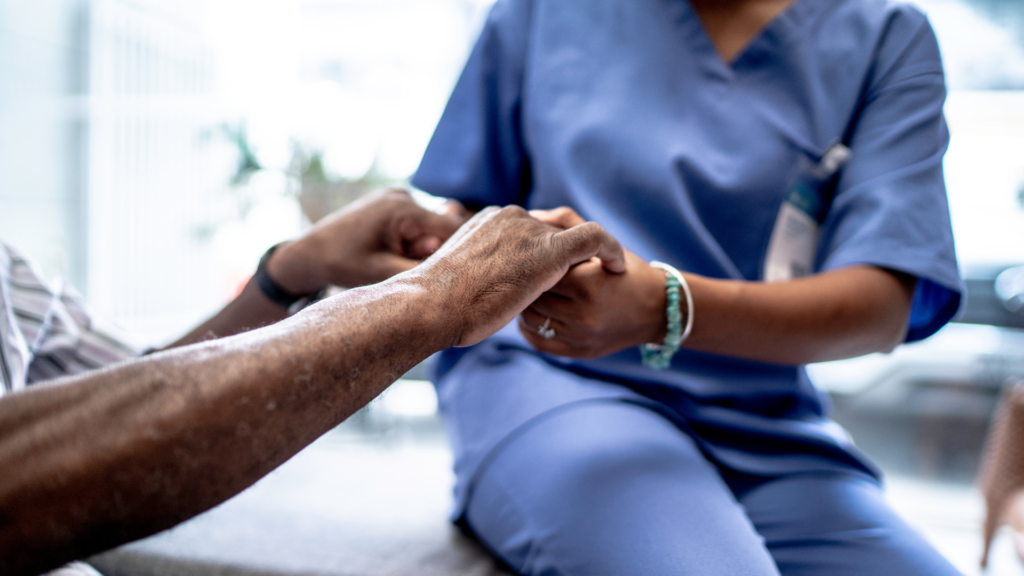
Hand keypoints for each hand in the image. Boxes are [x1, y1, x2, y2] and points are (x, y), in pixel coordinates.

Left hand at [268, 189, 465, 291]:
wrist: (310, 253)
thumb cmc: (344, 264)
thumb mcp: (384, 273)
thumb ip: (422, 268)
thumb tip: (456, 270)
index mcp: (403, 210)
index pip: (452, 227)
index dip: (464, 249)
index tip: (471, 270)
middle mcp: (403, 195)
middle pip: (441, 226)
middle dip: (436, 250)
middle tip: (415, 267)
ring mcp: (396, 195)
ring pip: (429, 225)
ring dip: (423, 245)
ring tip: (398, 258)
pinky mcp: (391, 201)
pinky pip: (416, 221)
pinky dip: (413, 239)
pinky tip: (394, 251)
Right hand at [411, 206, 625, 346]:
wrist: (433, 305)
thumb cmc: (437, 303)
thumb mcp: (457, 277)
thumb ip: (477, 271)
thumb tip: (476, 287)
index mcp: (491, 220)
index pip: (528, 230)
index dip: (541, 252)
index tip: (549, 275)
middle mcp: (512, 217)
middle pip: (550, 231)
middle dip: (565, 254)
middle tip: (584, 279)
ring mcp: (530, 231)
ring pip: (571, 237)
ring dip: (587, 258)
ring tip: (603, 277)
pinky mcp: (549, 250)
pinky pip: (594, 238)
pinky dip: (610, 249)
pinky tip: (618, 268)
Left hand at [517, 208, 669, 358]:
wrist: (658, 309)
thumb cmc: (627, 271)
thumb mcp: (604, 243)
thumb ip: (568, 223)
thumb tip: (532, 215)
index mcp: (589, 283)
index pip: (541, 269)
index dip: (533, 260)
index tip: (532, 255)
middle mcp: (584, 313)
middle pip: (533, 296)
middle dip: (527, 282)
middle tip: (525, 273)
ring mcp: (580, 337)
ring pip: (530, 319)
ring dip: (526, 305)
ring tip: (530, 293)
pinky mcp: (578, 352)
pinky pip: (538, 341)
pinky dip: (530, 327)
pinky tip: (537, 314)